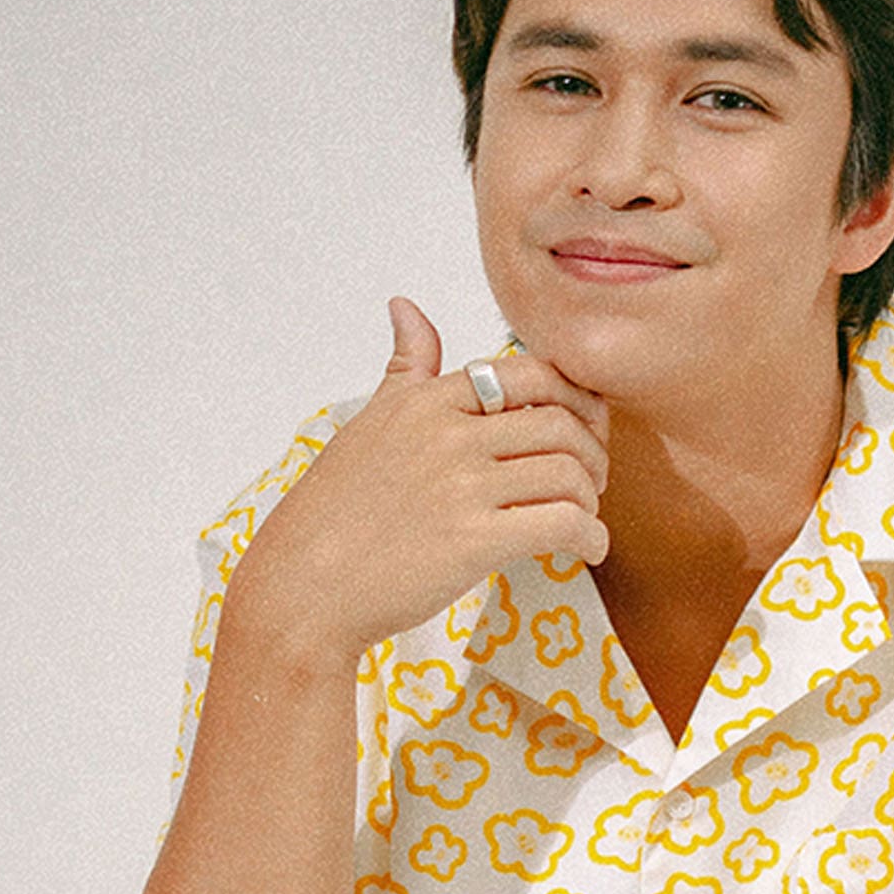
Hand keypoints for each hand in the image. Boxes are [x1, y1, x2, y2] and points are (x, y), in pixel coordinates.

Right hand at [228, 296, 611, 666]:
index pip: (531, 373)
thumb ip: (405, 367)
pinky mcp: (474, 540)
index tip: (581, 426)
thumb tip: (405, 306)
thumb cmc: (332, 512)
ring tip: (583, 517)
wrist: (302, 587)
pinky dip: (589, 537)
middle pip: (560, 423)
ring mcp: (462, 487)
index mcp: (427, 400)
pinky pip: (563, 524)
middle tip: (589, 478)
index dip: (573, 398)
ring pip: (569, 473)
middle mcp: (448, 434)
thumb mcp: (368, 422)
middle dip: (591, 451)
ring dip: (591, 498)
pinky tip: (585, 549)